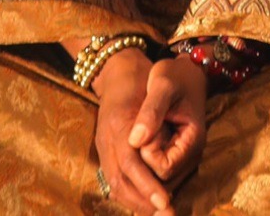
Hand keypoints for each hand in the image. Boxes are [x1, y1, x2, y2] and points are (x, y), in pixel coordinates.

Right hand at [92, 48, 174, 214]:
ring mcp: (103, 145)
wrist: (118, 68)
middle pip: (119, 181)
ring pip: (114, 185)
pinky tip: (145, 204)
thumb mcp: (155, 88)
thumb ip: (153, 115)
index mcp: (118, 124)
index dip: (147, 185)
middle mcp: (106, 138)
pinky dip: (129, 196)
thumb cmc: (142, 77)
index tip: (166, 202)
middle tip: (167, 215)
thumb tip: (150, 145)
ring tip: (159, 214)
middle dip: (142, 203)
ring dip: (136, 204)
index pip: (129, 163)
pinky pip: (113, 179)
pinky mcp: (105, 149)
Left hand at [130, 54, 206, 187]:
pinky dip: (146, 162)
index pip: (164, 169)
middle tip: (140, 134)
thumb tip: (134, 141)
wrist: (188, 72)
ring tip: (140, 137)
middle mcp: (191, 156)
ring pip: (159, 180)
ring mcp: (185, 158)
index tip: (141, 132)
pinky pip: (159, 171)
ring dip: (144, 166)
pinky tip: (140, 143)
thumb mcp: (162, 85)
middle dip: (144, 164)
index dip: (147, 155)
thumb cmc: (176, 76)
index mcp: (192, 141)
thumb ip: (151, 112)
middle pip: (162, 182)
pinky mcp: (176, 155)